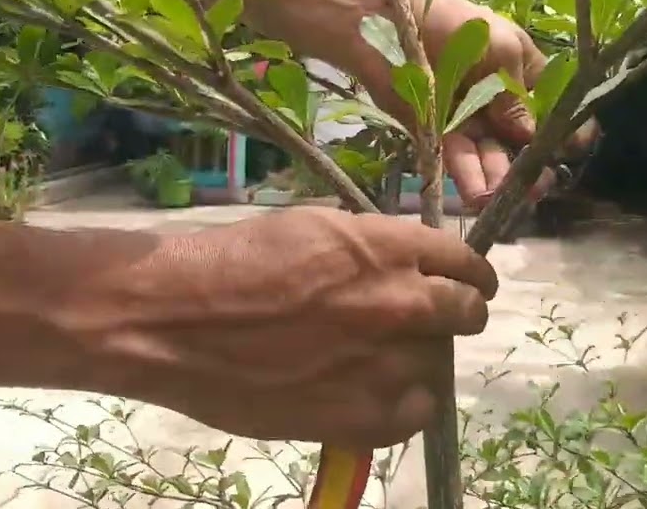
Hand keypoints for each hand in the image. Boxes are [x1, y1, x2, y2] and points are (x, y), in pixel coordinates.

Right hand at [78, 207, 496, 447]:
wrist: (176, 319)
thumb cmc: (234, 262)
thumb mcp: (315, 229)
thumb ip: (370, 250)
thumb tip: (400, 266)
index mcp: (391, 248)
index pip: (465, 263)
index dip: (471, 276)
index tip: (469, 285)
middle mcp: (403, 302)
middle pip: (467, 313)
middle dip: (457, 315)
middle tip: (433, 325)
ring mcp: (388, 363)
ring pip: (440, 364)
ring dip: (419, 360)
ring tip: (380, 361)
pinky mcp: (366, 416)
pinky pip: (418, 413)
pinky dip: (404, 405)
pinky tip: (373, 395)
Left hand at [426, 6, 598, 208]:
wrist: (387, 23)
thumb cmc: (452, 23)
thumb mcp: (498, 49)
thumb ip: (515, 95)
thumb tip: (530, 135)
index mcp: (522, 72)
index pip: (553, 106)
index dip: (566, 129)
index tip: (573, 152)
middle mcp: (500, 101)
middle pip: (524, 141)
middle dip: (532, 165)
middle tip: (537, 188)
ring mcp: (469, 118)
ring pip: (491, 155)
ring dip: (499, 178)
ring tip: (502, 197)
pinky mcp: (438, 132)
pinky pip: (458, 158)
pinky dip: (468, 176)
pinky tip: (478, 193)